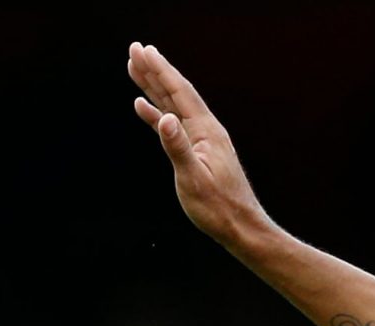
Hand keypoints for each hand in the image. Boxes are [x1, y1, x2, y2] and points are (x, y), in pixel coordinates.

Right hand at [128, 42, 269, 250]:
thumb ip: (178, 148)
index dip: (160, 70)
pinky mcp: (197, 151)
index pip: (179, 93)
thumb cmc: (218, 208)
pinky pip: (174, 126)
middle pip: (176, 92)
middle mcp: (205, 129)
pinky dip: (157, 114)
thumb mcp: (194, 180)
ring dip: (154, 88)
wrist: (239, 226)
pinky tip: (144, 108)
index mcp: (206, 131)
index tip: (143, 51)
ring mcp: (202, 139)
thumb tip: (165, 119)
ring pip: (173, 106)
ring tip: (135, 69)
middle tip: (135, 49)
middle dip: (154, 70)